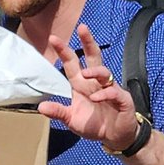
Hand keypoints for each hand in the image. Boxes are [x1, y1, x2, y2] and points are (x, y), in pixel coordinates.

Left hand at [37, 23, 141, 153]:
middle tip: (82, 28)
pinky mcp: (121, 99)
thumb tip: (41, 107)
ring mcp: (110, 88)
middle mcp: (95, 83)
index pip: (72, 63)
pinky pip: (114, 92)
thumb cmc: (94, 125)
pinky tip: (97, 98)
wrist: (115, 136)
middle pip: (93, 57)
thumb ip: (59, 112)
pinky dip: (105, 93)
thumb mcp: (72, 120)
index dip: (64, 51)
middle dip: (88, 42)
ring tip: (84, 74)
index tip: (53, 38)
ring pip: (104, 72)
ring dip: (94, 70)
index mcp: (82, 84)